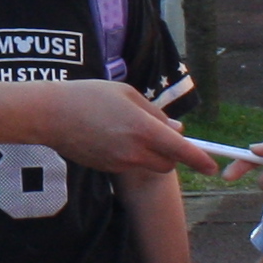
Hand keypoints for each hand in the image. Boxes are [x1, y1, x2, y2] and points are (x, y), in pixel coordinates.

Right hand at [45, 79, 223, 178]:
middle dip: (172, 154)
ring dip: (150, 154)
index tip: (212, 167)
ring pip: (148, 165)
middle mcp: (134, 151)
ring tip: (130, 130)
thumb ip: (155, 114)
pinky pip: (129, 165)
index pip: (181, 150)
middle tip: (161, 135)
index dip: (200, 159)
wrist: (50, 115)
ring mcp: (119, 163)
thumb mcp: (127, 94)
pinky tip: (113, 137)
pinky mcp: (106, 168)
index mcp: (143, 129)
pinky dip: (131, 155)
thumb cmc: (89, 95)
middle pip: (168, 164)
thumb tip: (175, 129)